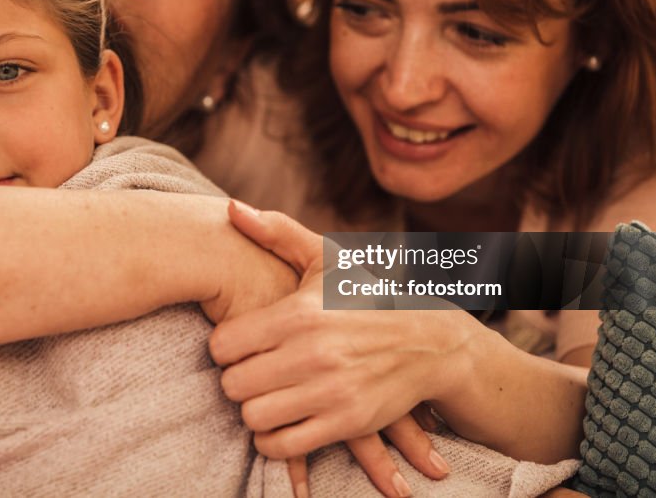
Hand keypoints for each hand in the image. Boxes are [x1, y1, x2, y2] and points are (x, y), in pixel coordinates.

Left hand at [210, 201, 476, 466]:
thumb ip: (276, 234)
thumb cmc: (367, 298)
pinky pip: (283, 445)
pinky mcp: (346, 423)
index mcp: (300, 314)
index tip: (240, 345)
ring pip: (254, 417)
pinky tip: (281, 421)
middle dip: (237, 380)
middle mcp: (313, 354)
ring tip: (266, 395)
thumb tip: (230, 210)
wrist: (432, 343)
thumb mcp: (327, 260)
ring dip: (255, 409)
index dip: (225, 348)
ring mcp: (330, 392)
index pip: (223, 345)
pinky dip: (274, 439)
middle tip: (251, 373)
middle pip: (232, 385)